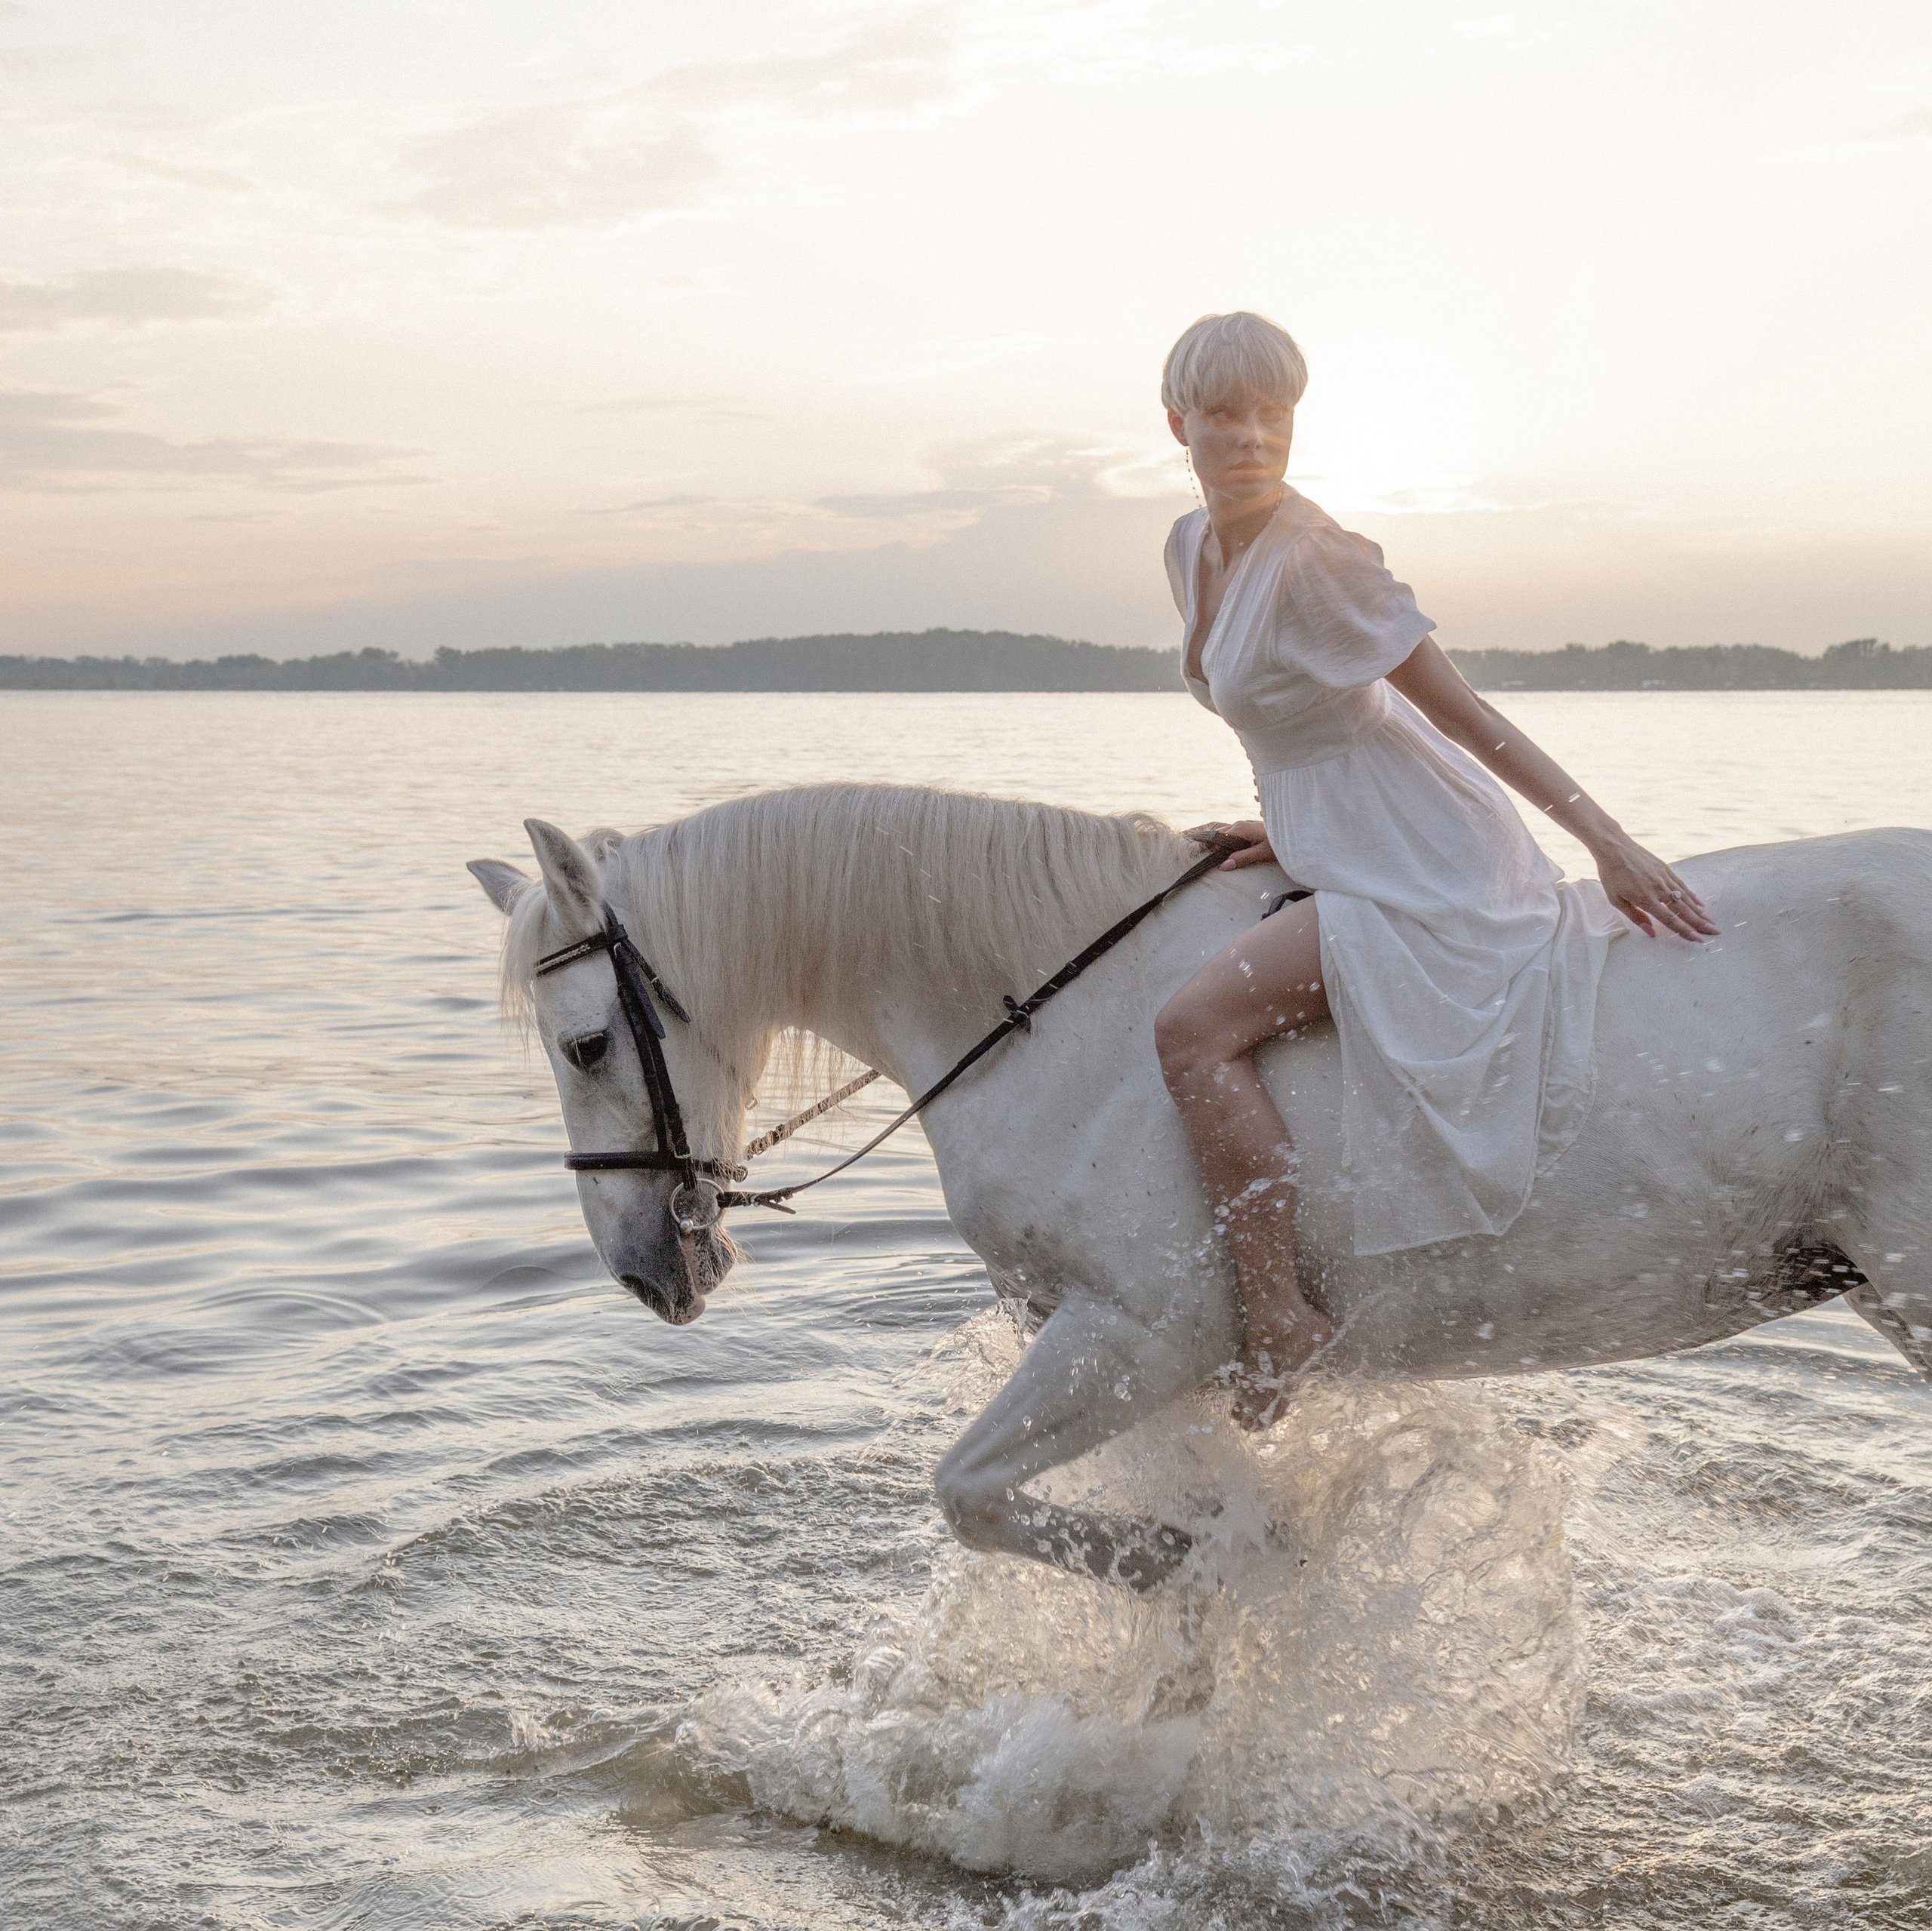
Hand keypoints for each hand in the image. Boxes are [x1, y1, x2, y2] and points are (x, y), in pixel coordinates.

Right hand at [1185, 818, 1276, 870]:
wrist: (1294, 833)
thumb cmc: (1280, 843)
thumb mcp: (1262, 853)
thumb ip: (1242, 858)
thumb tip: (1223, 866)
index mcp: (1239, 829)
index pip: (1214, 835)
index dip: (1200, 842)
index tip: (1186, 848)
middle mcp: (1236, 825)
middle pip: (1211, 829)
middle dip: (1195, 835)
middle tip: (1178, 840)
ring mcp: (1239, 826)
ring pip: (1215, 828)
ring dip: (1201, 832)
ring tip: (1185, 837)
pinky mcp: (1242, 829)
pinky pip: (1222, 830)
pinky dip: (1210, 832)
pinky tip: (1204, 837)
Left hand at [1592, 834, 1718, 940]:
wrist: (1614, 848)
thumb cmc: (1612, 875)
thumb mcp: (1616, 900)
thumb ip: (1635, 917)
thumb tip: (1651, 933)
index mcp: (1646, 898)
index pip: (1670, 919)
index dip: (1685, 931)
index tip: (1698, 939)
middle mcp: (1659, 888)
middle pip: (1684, 910)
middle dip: (1699, 923)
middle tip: (1714, 932)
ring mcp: (1664, 877)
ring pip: (1686, 898)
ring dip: (1699, 911)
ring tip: (1710, 921)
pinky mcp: (1666, 869)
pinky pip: (1682, 885)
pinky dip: (1692, 896)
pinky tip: (1700, 904)